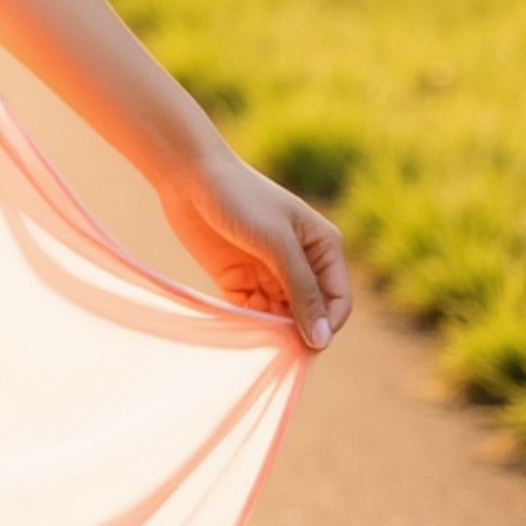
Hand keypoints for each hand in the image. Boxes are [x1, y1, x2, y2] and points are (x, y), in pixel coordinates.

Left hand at [155, 144, 353, 350]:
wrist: (187, 174)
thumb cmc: (240, 197)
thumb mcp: (277, 242)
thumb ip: (302, 289)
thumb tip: (322, 338)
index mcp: (322, 247)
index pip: (337, 301)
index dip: (326, 326)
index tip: (305, 346)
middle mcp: (300, 263)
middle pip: (310, 314)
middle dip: (297, 333)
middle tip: (278, 350)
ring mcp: (269, 273)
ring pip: (281, 318)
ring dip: (273, 333)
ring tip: (257, 341)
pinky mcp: (240, 280)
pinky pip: (253, 314)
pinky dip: (250, 326)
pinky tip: (240, 332)